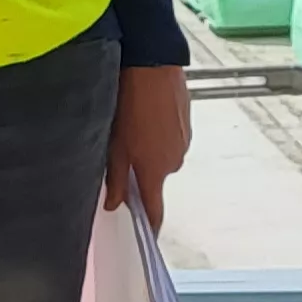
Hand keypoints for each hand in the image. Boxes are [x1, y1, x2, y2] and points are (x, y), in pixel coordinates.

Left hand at [104, 65, 193, 228]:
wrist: (153, 66)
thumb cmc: (130, 106)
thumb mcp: (115, 145)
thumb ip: (116, 179)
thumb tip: (114, 205)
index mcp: (155, 171)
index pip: (156, 210)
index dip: (150, 225)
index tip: (146, 235)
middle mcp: (174, 162)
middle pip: (156, 178)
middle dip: (141, 170)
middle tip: (121, 151)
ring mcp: (184, 142)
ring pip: (162, 155)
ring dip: (149, 148)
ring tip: (132, 126)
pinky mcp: (187, 124)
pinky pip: (170, 138)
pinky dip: (158, 132)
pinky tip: (145, 115)